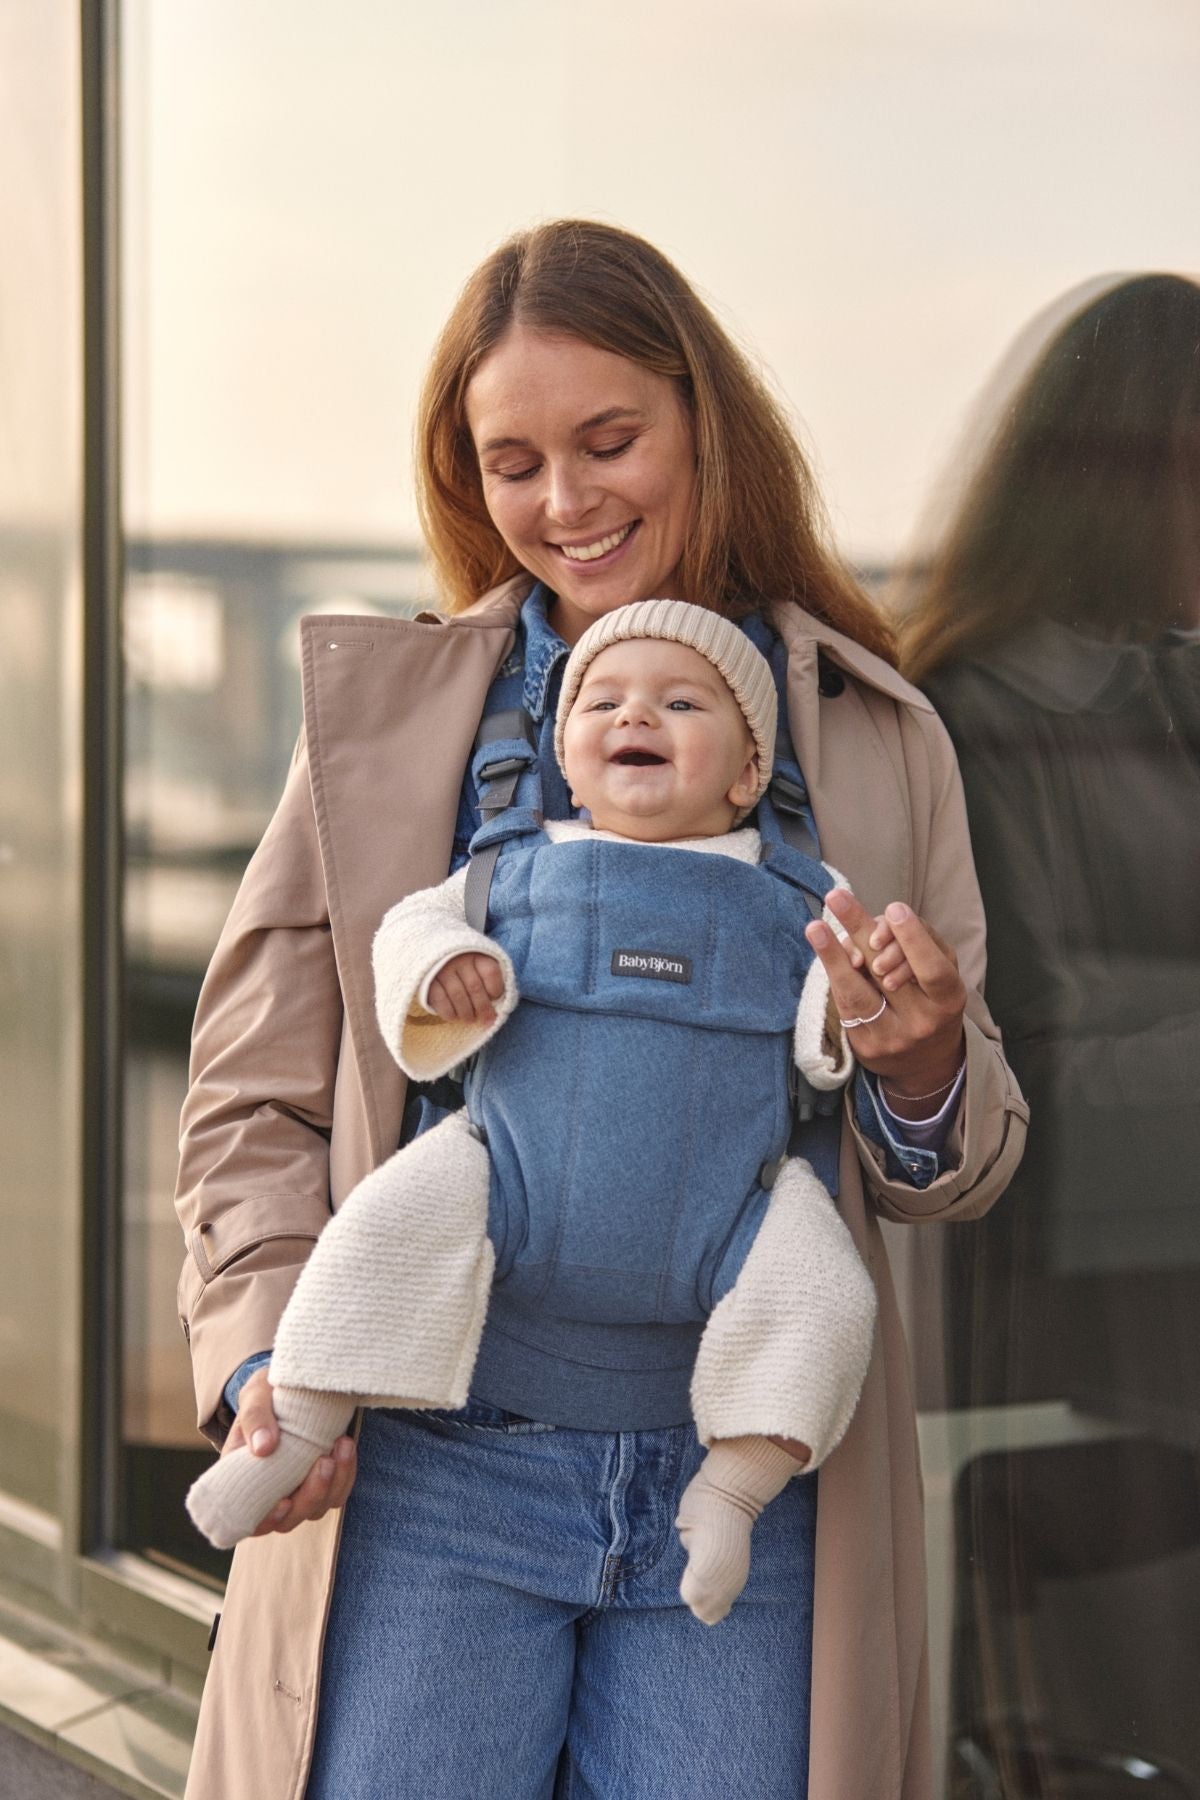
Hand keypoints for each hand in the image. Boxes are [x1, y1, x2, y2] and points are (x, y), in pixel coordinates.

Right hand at [224, 1368, 356, 1535]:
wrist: (294, 1383)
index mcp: (241, 1478)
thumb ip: (254, 1417)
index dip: (266, 1520)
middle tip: (324, 1461)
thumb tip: (263, 1448)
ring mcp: (297, 1487)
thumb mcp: (255, 1394)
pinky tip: (346, 1446)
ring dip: (333, 1484)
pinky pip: (337, 1492)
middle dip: (310, 1497)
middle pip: (289, 1519)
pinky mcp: (321, 1478)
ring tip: (341, 1445)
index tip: (284, 1502)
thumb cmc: (266, 1392)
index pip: (250, 1518)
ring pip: (317, 1508)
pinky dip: (346, 1475)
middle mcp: (269, 1490)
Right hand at [426, 953, 505, 1025]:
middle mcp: (458, 960)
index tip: (495, 997)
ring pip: (458, 996)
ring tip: (470, 1019)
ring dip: (466, 1012)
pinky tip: (453, 1017)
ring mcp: (442, 970)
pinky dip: (449, 1012)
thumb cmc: (461, 964)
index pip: (490, 972)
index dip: (496, 989)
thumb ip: (488, 979)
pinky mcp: (427, 981)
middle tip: (487, 1020)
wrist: (429, 952)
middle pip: (475, 987)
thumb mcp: (477, 963)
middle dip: (483, 1008)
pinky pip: (440, 1000)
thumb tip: (498, 1006)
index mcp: (475, 954)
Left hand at [805, 890, 965, 1106]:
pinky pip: (844, 1004)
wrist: (925, 1061)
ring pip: (858, 992)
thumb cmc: (930, 999)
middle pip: (888, 972)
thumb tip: (865, 932)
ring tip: (816, 927)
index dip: (913, 939)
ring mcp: (891, 1037)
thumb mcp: (939, 972)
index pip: (933, 969)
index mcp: (949, 999)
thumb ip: (912, 946)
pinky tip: (821, 948)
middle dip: (862, 931)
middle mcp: (923, 1021)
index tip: (893, 908)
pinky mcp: (865, 1046)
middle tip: (837, 897)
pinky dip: (832, 972)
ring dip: (834, 955)